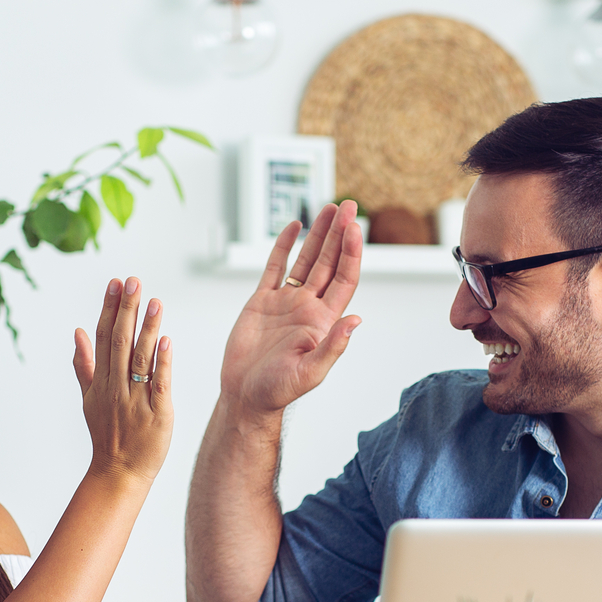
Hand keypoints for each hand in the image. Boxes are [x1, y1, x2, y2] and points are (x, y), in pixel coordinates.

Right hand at [73, 277, 173, 482]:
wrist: (118, 474)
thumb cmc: (108, 436)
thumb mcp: (89, 398)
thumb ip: (84, 364)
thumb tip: (77, 330)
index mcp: (100, 381)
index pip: (102, 338)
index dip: (108, 308)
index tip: (115, 283)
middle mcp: (115, 387)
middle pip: (119, 342)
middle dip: (126, 310)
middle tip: (134, 281)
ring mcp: (135, 401)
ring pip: (140, 359)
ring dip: (146, 329)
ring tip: (155, 301)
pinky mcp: (157, 414)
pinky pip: (159, 384)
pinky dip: (163, 363)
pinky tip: (167, 340)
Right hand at [219, 201, 363, 417]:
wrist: (245, 396)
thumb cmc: (277, 391)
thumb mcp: (309, 372)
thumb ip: (333, 346)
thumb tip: (356, 320)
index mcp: (323, 321)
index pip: (344, 278)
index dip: (351, 252)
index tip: (354, 228)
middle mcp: (308, 307)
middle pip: (329, 262)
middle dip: (340, 233)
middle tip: (348, 206)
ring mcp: (286, 302)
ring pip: (306, 259)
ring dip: (319, 235)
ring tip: (330, 209)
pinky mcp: (262, 302)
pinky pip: (276, 267)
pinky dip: (284, 245)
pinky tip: (295, 226)